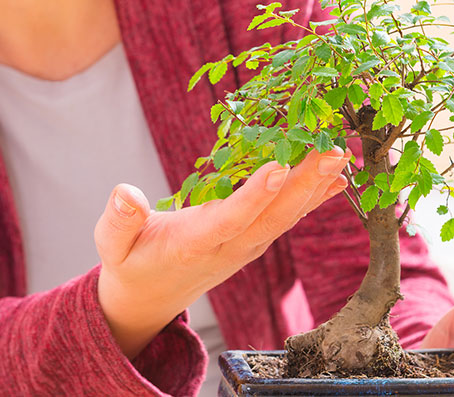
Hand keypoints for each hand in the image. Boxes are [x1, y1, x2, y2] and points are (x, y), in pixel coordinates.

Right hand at [95, 148, 351, 357]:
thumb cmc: (131, 263)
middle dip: (303, 183)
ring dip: (316, 186)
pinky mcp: (253, 242)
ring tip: (342, 155)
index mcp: (193, 245)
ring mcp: (246, 247)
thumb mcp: (111, 245)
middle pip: (271, 217)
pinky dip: (313, 198)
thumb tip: (124, 193)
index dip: (253, 196)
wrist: (151, 298)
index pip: (229, 220)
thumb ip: (118, 221)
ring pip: (285, 217)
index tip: (277, 168)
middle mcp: (228, 248)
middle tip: (332, 151)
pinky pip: (286, 219)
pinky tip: (338, 178)